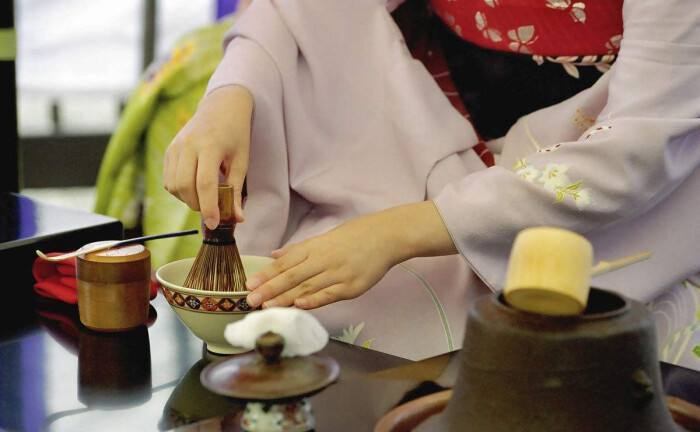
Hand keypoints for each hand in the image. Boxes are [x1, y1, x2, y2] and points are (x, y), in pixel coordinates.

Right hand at [163, 85, 252, 228]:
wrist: (222, 106)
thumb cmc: (236, 134)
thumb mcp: (242, 161)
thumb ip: (236, 190)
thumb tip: (237, 219)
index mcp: (209, 145)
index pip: (204, 183)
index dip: (209, 207)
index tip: (214, 223)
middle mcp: (187, 145)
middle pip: (185, 186)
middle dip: (198, 205)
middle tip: (212, 209)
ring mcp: (175, 146)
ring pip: (173, 186)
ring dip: (187, 199)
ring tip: (204, 196)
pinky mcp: (168, 150)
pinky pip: (168, 180)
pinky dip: (179, 190)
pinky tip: (194, 187)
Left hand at [245, 201, 458, 308]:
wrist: (386, 236)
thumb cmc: (355, 236)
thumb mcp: (324, 238)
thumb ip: (299, 249)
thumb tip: (274, 254)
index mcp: (315, 247)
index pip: (285, 263)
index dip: (267, 274)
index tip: (249, 284)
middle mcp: (323, 259)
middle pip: (292, 276)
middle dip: (269, 289)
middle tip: (250, 300)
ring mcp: (338, 273)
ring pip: (307, 287)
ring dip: (285, 297)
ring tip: (267, 306)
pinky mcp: (352, 286)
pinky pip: (329, 294)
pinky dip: (314, 300)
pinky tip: (299, 305)